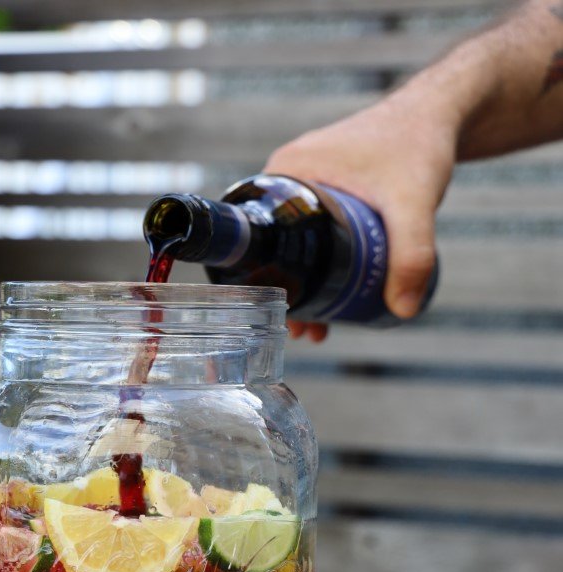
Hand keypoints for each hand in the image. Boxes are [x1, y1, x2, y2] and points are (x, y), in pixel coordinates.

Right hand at [265, 86, 457, 338]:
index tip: (283, 314)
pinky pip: (311, 230)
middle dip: (287, 291)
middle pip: (276, 244)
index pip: (259, 234)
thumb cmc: (420, 144)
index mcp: (287, 171)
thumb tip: (402, 310)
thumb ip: (412, 254)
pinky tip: (331, 292)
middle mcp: (289, 173)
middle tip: (302, 329)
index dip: (267, 280)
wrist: (442, 112)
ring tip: (318, 324)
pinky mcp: (328, 185)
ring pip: (295, 242)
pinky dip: (318, 261)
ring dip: (303, 282)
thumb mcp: (413, 204)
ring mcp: (308, 179)